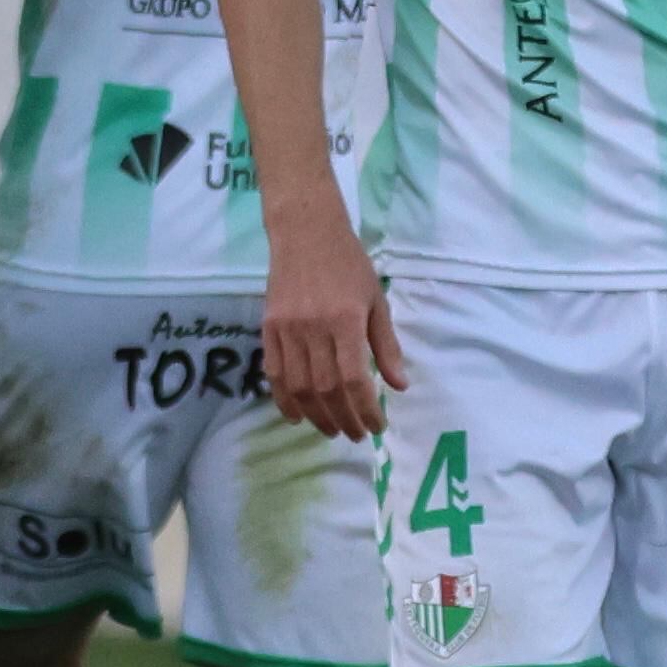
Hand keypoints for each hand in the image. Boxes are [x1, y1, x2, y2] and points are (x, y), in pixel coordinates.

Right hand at [260, 207, 398, 441]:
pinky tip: (297, 416)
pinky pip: (274, 372)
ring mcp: (287, 329)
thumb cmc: (348, 264)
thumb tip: (399, 386)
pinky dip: (284, 399)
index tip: (377, 426)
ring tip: (332, 430)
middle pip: (326, 389)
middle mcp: (313, 328)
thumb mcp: (376, 300)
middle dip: (343, 419)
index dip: (365, 409)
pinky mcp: (268, 328)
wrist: (305, 231)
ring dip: (316, 416)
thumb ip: (386, 345)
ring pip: (299, 386)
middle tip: (357, 435)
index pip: (354, 379)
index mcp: (345, 321)